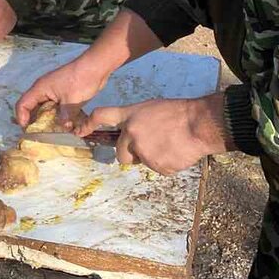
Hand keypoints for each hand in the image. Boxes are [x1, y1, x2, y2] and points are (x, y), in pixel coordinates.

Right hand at [15, 9, 164, 128]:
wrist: (95, 67)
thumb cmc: (80, 80)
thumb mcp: (72, 101)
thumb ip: (65, 117)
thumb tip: (63, 130)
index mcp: (40, 88)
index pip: (23, 104)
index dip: (21, 117)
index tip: (28, 131)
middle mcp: (43, 90)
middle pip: (31, 107)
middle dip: (33, 121)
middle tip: (38, 136)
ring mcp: (52, 92)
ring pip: (43, 108)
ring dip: (45, 120)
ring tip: (49, 133)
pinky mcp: (62, 94)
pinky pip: (53, 107)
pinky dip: (55, 116)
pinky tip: (62, 125)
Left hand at [77, 94, 228, 174]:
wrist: (198, 124)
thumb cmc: (178, 113)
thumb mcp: (151, 108)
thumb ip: (137, 121)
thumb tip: (133, 134)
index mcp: (130, 116)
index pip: (102, 116)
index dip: (89, 124)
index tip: (80, 131)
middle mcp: (131, 133)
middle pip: (120, 154)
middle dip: (130, 154)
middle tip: (148, 147)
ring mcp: (143, 151)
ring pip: (141, 162)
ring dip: (151, 158)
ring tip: (169, 145)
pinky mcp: (156, 166)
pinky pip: (158, 169)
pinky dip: (166, 164)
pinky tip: (176, 152)